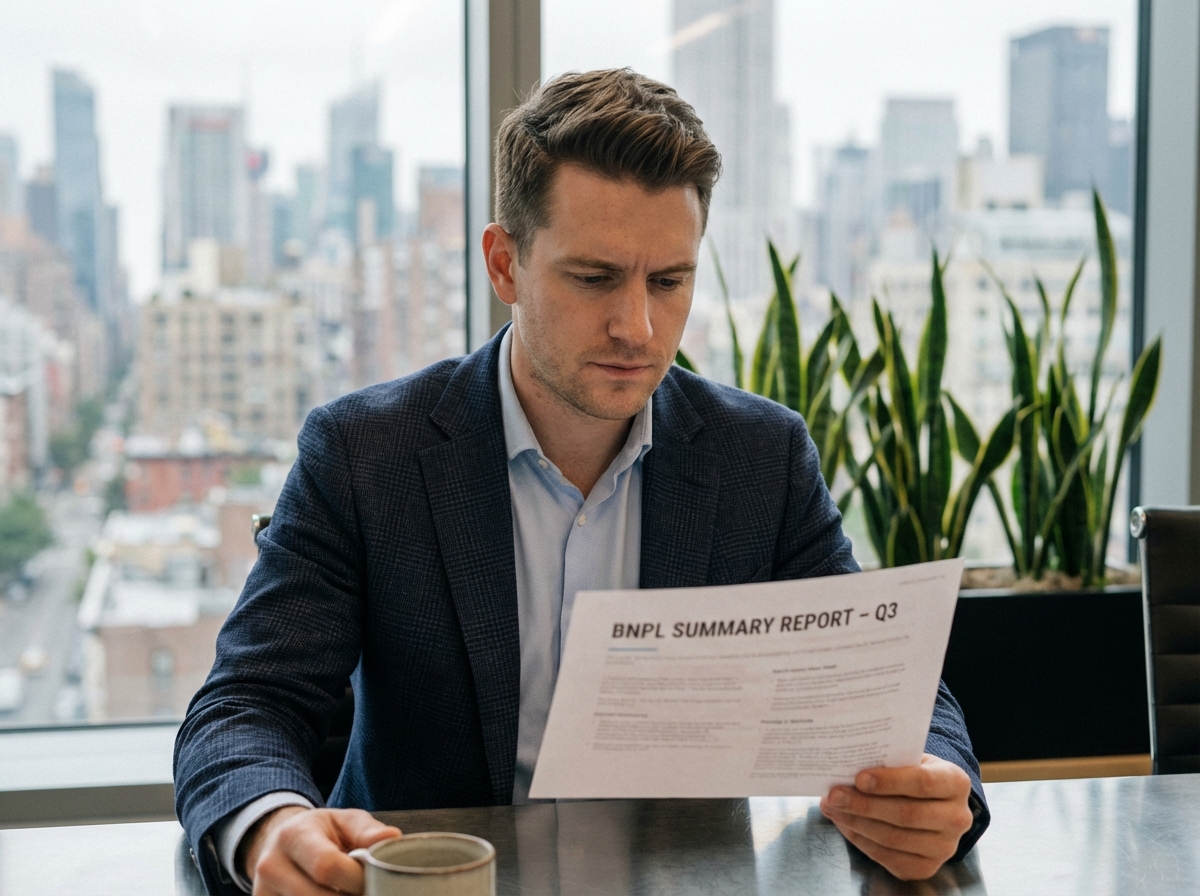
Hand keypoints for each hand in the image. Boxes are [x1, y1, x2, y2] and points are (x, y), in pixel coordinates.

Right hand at [240, 805, 400, 894]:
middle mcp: (271, 866)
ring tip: (352, 892)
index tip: (375, 880)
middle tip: (369, 891)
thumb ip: (368, 832)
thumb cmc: (322, 832)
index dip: (356, 879)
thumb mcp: (345, 821)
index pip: (326, 866)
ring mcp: (263, 893)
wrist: (281, 843)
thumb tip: (392, 838)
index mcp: (294, 835)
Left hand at [819, 753, 973, 880]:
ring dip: (857, 823)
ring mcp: (945, 848)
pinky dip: (861, 840)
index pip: (923, 782)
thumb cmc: (915, 774)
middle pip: (906, 814)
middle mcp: (957, 818)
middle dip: (864, 805)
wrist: (935, 803)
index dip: (889, 781)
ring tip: (832, 808)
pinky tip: (844, 824)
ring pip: (894, 838)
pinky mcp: (927, 867)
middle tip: (834, 795)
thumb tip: (846, 766)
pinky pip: (888, 857)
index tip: (859, 778)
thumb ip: (887, 761)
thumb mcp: (910, 760)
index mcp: (956, 782)